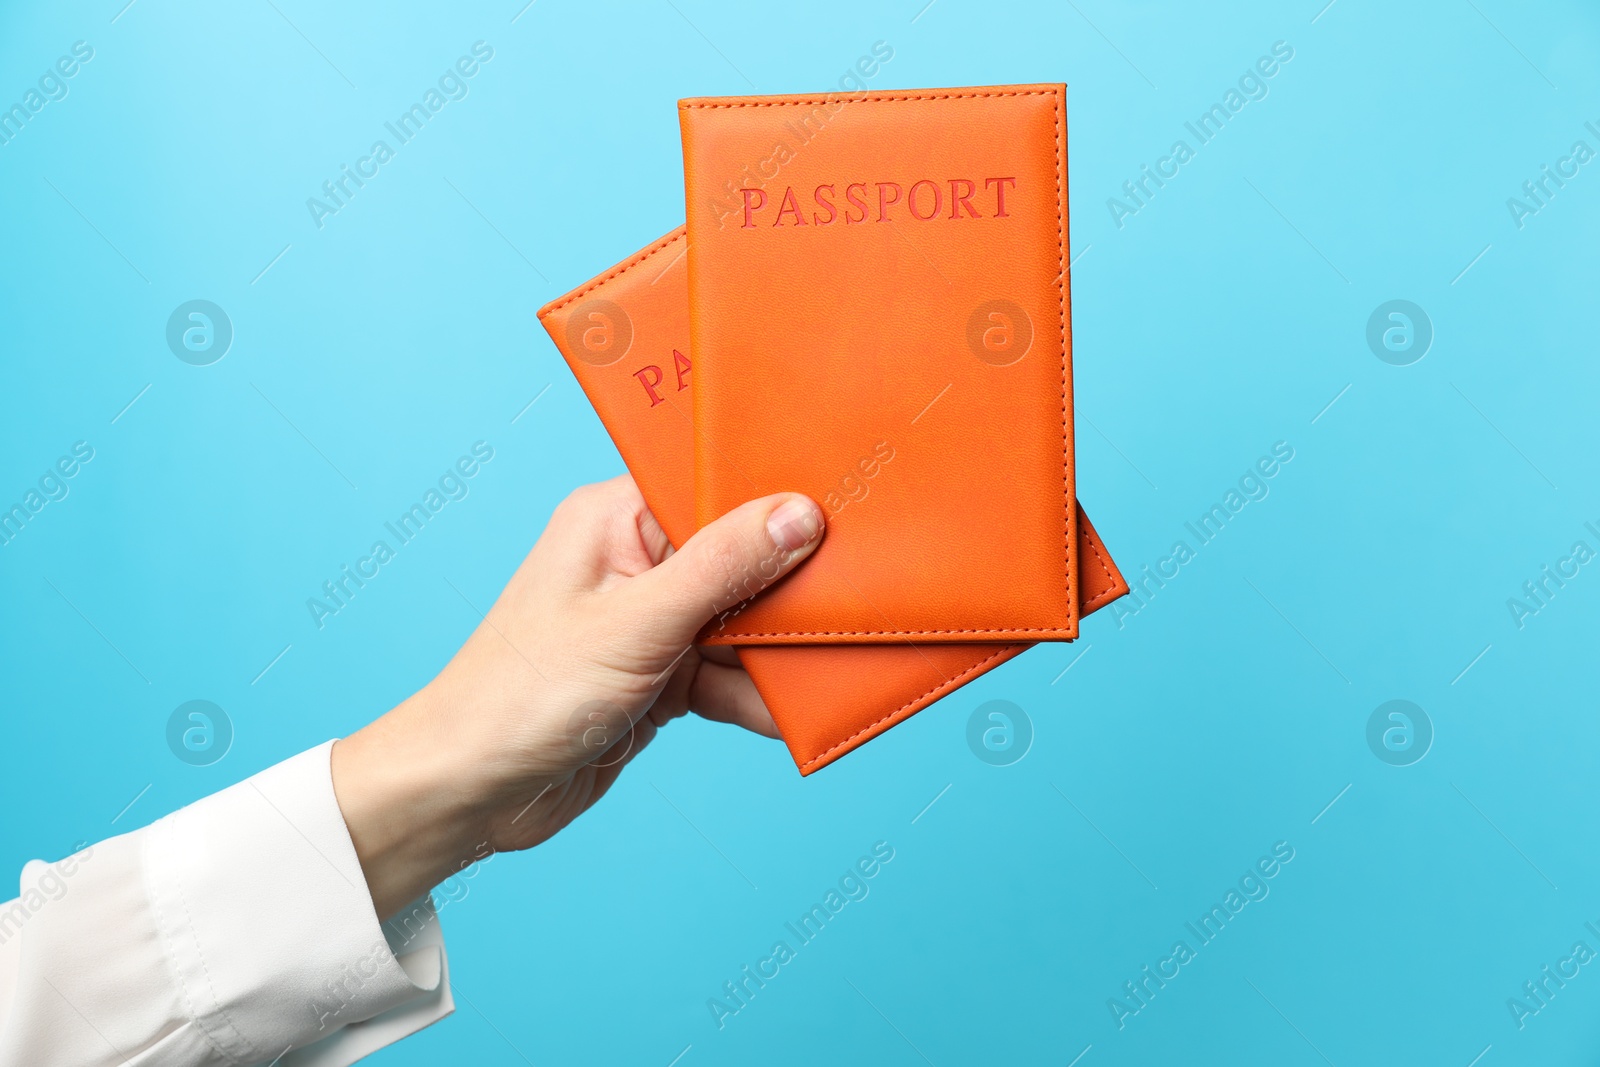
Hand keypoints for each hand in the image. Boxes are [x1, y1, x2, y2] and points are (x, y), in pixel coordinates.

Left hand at [329, 476, 823, 919]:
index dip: (776, 496)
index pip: (713, 485)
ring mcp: (650, 622)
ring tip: (839, 660)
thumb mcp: (637, 623)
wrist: (474, 793)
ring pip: (742, 622)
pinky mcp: (661, 677)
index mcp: (615, 517)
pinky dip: (758, 695)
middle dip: (791, 583)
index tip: (845, 505)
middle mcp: (635, 560)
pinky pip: (730, 675)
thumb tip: (799, 516)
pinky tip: (798, 709)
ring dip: (781, 650)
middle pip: (740, 556)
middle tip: (861, 590)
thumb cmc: (523, 694)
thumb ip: (722, 568)